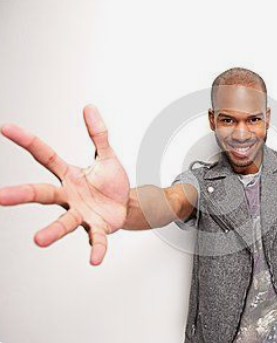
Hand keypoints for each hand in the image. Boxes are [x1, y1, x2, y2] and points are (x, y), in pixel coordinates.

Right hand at [0, 105, 129, 264]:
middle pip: (43, 194)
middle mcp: (70, 196)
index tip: (6, 127)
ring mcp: (82, 214)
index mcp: (69, 175)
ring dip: (52, 231)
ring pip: (64, 222)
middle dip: (22, 195)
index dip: (27, 141)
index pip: (45, 156)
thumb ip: (99, 134)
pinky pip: (95, 239)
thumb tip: (89, 107)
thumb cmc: (110, 182)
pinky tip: (94, 260)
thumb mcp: (107, 155)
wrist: (126, 204)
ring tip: (38, 240)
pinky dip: (95, 249)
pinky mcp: (97, 228)